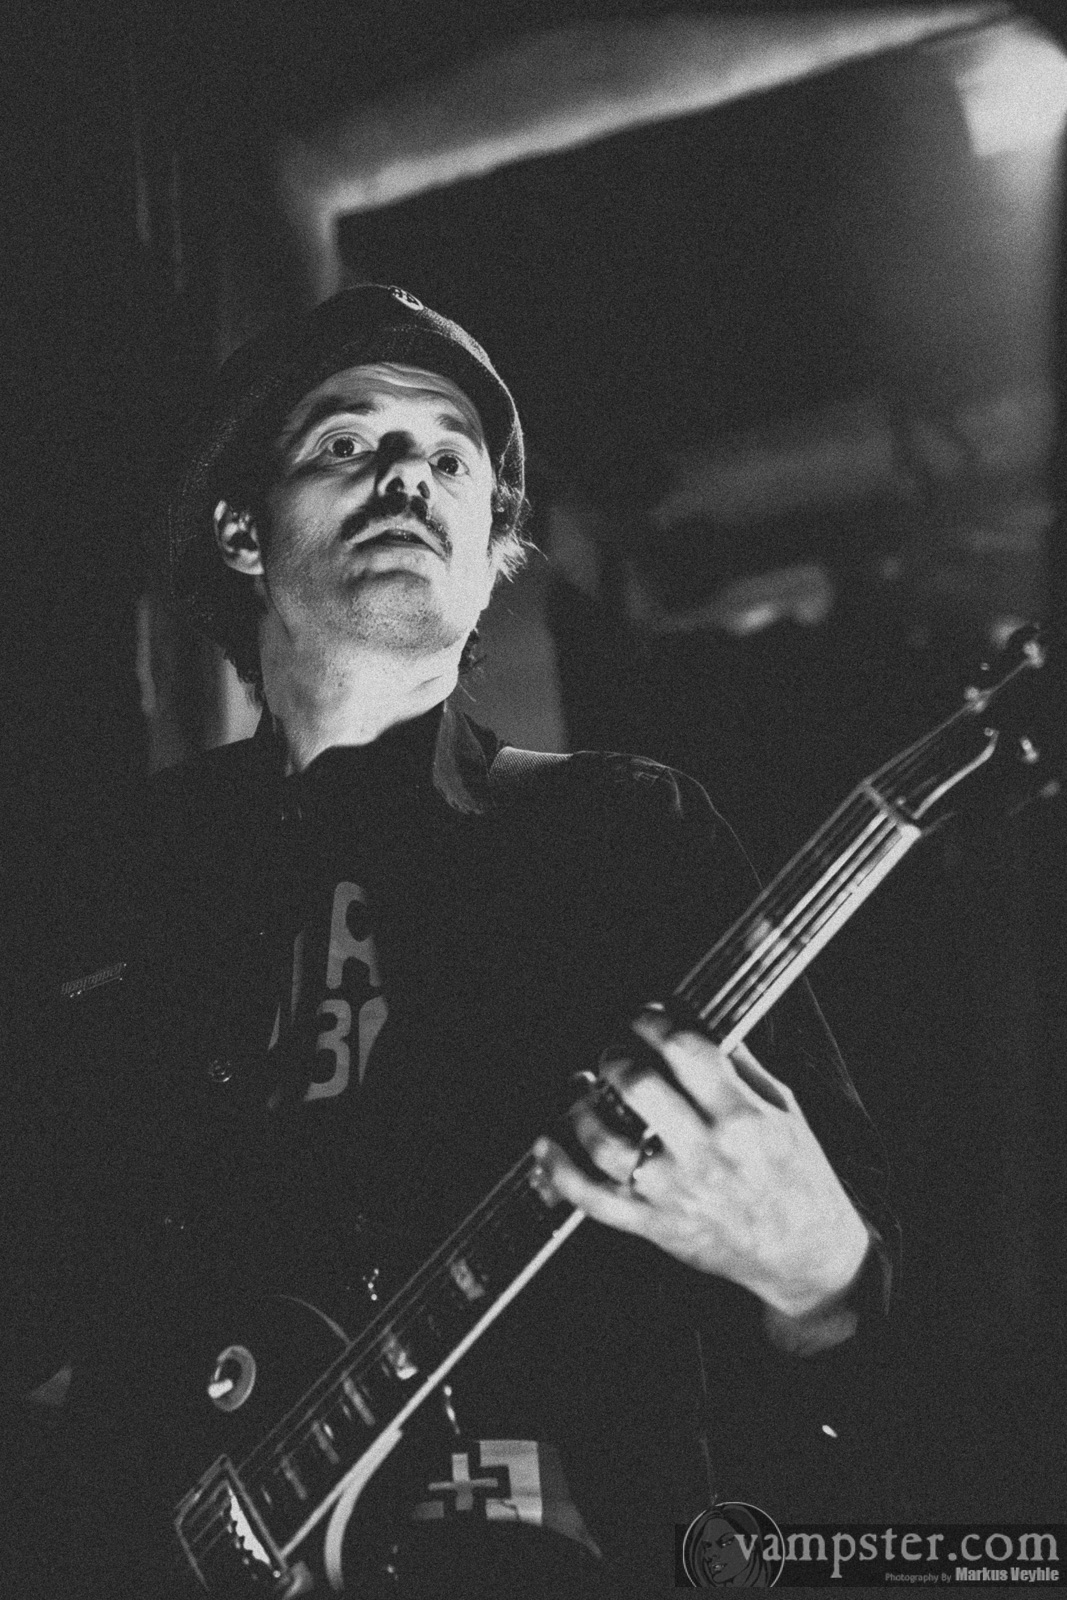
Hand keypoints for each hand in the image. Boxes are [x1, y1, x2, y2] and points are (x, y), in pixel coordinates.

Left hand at [535, 1009, 869, 1317]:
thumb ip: (742, 1065)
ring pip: (606, 1141)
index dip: (656, 1022)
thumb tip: (698, 1022)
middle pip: (638, 1086)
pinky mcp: (656, 1226)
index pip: (686, 1050)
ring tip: (582, 1092)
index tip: (646, 1016)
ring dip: (582, 1108)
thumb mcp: (785, 1111)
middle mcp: (707, 1152)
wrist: (805, 1255)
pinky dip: (561, 1171)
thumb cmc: (799, 1178)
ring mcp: (676, 1192)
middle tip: (615, 1053)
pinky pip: (594, 1198)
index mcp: (743, 1118)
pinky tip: (547, 1145)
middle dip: (616, 1057)